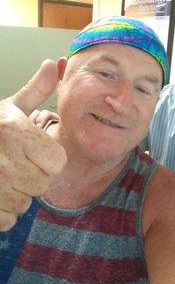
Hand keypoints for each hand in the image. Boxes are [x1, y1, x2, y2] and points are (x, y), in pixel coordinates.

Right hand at [0, 60, 66, 230]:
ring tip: (2, 176)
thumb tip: (52, 64)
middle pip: (44, 184)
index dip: (49, 158)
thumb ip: (35, 90)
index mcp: (18, 134)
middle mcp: (7, 162)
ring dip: (18, 193)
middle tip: (14, 164)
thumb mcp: (8, 107)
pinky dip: (4, 211)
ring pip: (26, 203)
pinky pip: (9, 219)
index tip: (35, 152)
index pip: (58, 163)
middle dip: (33, 176)